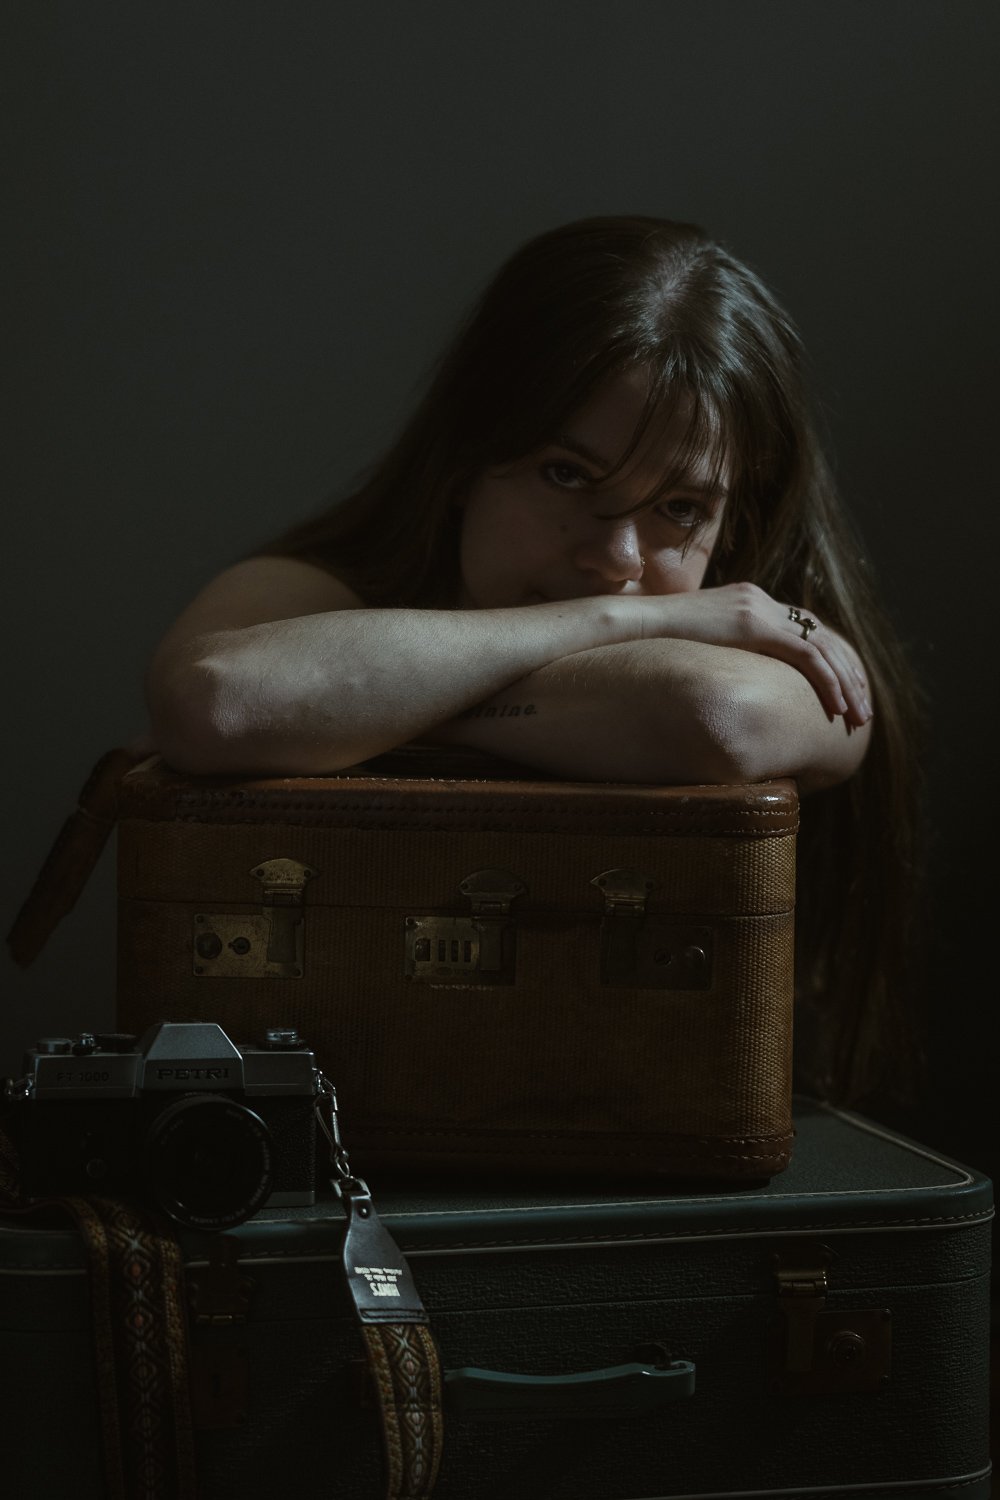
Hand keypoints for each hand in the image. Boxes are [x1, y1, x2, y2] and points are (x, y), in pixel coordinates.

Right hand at [630, 582, 871, 726]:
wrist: (631, 625)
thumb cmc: (652, 643)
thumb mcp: (695, 647)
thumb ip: (719, 655)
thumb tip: (723, 685)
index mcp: (747, 601)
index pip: (803, 628)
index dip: (828, 660)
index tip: (843, 689)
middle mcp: (759, 599)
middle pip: (821, 635)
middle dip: (847, 674)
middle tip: (861, 709)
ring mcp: (757, 608)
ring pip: (822, 646)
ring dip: (845, 682)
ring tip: (857, 716)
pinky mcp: (753, 625)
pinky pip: (805, 655)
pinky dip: (826, 681)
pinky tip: (836, 707)